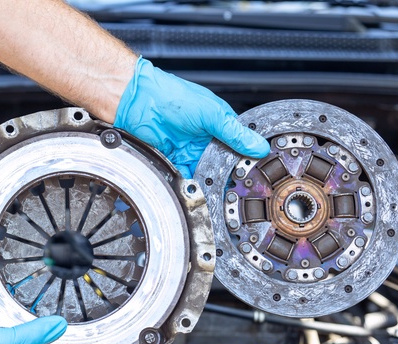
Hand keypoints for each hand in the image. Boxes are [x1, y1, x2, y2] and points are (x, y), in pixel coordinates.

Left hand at [114, 58, 269, 178]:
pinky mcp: (173, 158)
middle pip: (222, 162)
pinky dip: (190, 182)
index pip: (238, 145)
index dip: (245, 159)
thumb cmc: (173, 98)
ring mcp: (189, 148)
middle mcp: (206, 137)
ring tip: (217, 191)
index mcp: (219, 124)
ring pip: (204, 171)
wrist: (139, 102)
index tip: (252, 173)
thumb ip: (234, 134)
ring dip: (209, 180)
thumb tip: (258, 146)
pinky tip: (197, 188)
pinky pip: (185, 175)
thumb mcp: (211, 115)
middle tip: (235, 187)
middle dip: (227, 174)